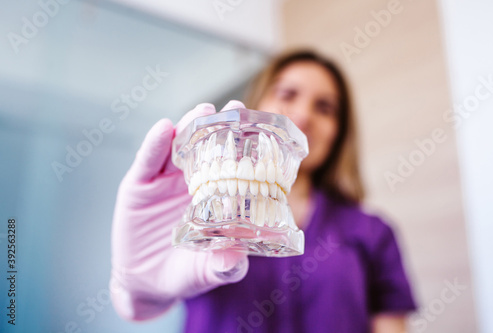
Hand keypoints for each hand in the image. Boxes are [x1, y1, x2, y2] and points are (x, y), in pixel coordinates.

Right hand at [110, 101, 248, 320]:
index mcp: (216, 196)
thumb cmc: (186, 272)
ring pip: (178, 147)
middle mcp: (193, 183)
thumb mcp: (208, 272)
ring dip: (190, 126)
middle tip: (235, 109)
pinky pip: (147, 162)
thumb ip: (223, 267)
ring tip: (203, 111)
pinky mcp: (139, 186)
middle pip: (207, 147)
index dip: (245, 147)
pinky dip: (154, 145)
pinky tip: (163, 129)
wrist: (147, 284)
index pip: (232, 166)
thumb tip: (236, 260)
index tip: (260, 129)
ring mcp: (165, 182)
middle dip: (221, 126)